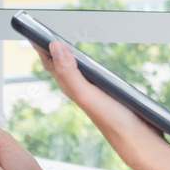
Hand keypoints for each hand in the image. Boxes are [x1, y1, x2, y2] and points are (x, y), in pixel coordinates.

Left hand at [35, 42, 167, 159]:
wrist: (138, 141)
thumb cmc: (114, 121)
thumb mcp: (88, 94)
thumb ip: (70, 73)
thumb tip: (54, 46)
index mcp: (72, 88)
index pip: (51, 63)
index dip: (40, 46)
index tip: (31, 28)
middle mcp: (80, 90)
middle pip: (60, 65)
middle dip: (51, 49)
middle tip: (43, 31)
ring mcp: (94, 93)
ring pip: (75, 70)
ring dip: (68, 56)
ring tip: (62, 44)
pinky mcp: (108, 95)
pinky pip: (91, 75)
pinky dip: (86, 66)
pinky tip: (92, 66)